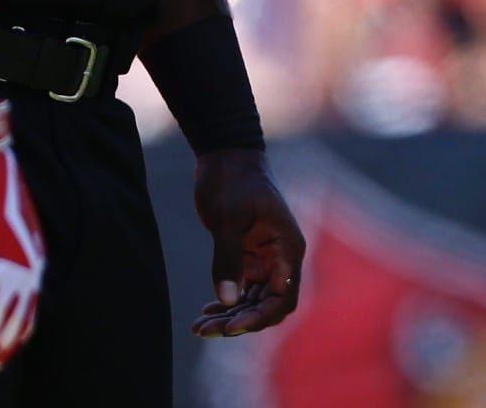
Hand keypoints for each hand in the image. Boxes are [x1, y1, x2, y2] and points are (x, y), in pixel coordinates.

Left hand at [190, 148, 305, 337]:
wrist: (226, 155)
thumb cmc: (233, 181)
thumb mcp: (227, 220)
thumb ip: (227, 260)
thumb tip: (228, 301)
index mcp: (287, 248)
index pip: (283, 297)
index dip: (260, 318)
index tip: (231, 327)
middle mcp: (281, 257)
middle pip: (267, 305)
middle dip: (239, 321)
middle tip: (204, 330)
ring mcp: (266, 257)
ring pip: (253, 300)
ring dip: (230, 316)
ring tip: (198, 326)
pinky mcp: (249, 255)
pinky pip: (242, 289)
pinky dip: (226, 302)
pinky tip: (205, 311)